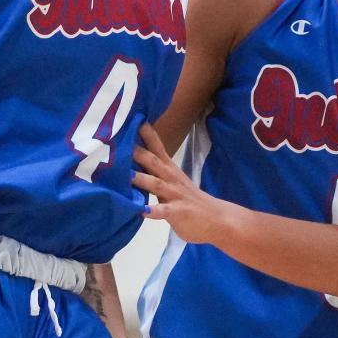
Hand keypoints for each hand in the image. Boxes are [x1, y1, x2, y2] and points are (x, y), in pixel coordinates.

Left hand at [132, 123, 223, 244]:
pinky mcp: (179, 212)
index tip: (132, 119)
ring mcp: (175, 195)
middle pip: (153, 162)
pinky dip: (153, 211)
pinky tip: (142, 211)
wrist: (218, 218)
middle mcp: (171, 179)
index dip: (145, 134)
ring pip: (156, 184)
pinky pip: (165, 211)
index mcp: (169, 170)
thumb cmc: (190, 200)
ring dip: (141, 179)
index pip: (157, 148)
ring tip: (126, 175)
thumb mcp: (172, 182)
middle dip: (137, 152)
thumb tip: (132, 162)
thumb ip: (155, 173)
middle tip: (119, 142)